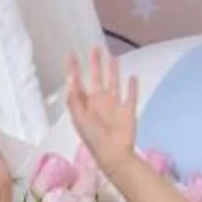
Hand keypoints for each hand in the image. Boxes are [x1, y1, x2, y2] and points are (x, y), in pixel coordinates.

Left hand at [64, 50, 141, 171]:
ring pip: (113, 84)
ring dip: (113, 71)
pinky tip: (132, 76)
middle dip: (95, 64)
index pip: (78, 83)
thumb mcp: (80, 118)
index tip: (71, 54)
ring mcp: (114, 106)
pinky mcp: (128, 111)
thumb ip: (74, 100)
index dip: (74, 69)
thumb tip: (69, 80)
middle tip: (95, 48)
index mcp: (85, 105)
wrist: (114, 154)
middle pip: (96, 79)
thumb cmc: (94, 137)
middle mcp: (99, 103)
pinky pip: (131, 96)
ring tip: (112, 57)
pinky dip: (132, 87)